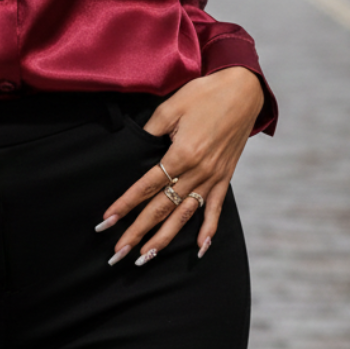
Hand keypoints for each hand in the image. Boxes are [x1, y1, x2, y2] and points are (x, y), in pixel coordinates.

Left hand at [96, 67, 263, 263]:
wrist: (243, 90)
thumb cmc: (203, 94)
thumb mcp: (171, 107)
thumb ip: (150, 132)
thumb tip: (134, 150)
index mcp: (181, 154)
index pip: (146, 187)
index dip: (125, 205)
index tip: (107, 222)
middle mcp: (198, 171)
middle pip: (161, 208)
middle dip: (137, 232)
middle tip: (117, 253)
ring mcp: (213, 177)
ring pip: (184, 215)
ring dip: (164, 239)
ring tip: (145, 257)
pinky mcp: (224, 178)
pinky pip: (215, 209)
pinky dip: (208, 231)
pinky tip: (199, 250)